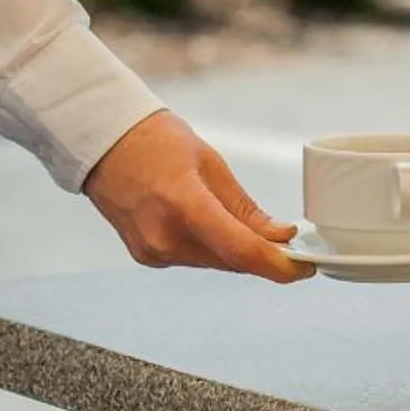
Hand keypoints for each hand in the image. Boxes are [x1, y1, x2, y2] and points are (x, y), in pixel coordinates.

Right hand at [84, 111, 311, 282]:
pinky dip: (213, 248)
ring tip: (242, 223)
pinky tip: (209, 224)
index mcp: (184, 204)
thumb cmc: (156, 143)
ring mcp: (153, 252)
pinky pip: (195, 259)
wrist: (105, 144)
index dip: (279, 266)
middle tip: (288, 243)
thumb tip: (281, 236)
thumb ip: (246, 210)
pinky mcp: (148, 257)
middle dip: (264, 255)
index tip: (304, 267)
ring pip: (216, 263)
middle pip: (233, 261)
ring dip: (238, 251)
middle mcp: (165, 236)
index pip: (241, 251)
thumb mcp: (211, 165)